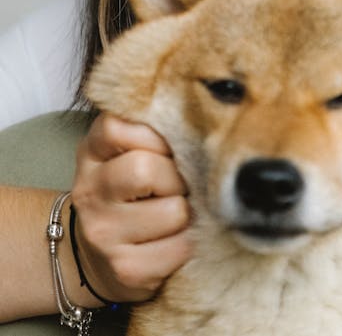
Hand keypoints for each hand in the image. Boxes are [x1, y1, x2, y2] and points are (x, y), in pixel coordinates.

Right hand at [71, 113, 191, 302]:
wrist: (97, 254)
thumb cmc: (127, 190)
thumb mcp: (125, 150)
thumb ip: (150, 130)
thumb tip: (197, 127)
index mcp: (90, 153)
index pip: (116, 127)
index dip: (154, 136)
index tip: (164, 149)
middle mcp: (89, 192)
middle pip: (145, 169)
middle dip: (176, 177)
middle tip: (178, 185)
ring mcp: (103, 234)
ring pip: (173, 211)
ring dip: (187, 211)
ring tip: (176, 211)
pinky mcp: (126, 269)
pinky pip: (180, 247)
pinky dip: (188, 241)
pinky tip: (174, 238)